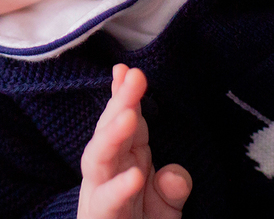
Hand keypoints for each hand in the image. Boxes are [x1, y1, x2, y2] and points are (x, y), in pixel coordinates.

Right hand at [78, 65, 191, 218]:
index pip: (125, 122)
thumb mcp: (165, 208)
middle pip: (110, 132)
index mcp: (126, 161)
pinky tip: (135, 175)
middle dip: (119, 102)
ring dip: (111, 135)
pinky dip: (119, 188)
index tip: (127, 69)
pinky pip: (107, 202)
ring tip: (129, 114)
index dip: (125, 95)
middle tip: (133, 77)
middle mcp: (108, 172)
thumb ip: (173, 187)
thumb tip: (175, 174)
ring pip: (98, 159)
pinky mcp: (100, 218)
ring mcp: (99, 195)